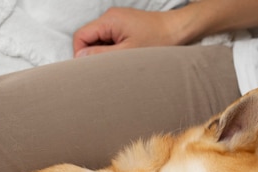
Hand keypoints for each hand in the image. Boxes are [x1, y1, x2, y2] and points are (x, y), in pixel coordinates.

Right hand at [73, 7, 195, 57]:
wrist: (178, 30)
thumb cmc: (157, 40)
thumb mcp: (127, 52)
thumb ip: (101, 55)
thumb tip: (79, 58)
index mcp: (109, 20)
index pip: (81, 36)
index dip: (81, 54)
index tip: (91, 69)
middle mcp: (110, 17)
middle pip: (88, 38)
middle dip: (93, 54)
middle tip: (106, 68)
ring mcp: (117, 21)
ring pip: (98, 40)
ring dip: (104, 53)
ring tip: (119, 62)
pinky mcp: (123, 26)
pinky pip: (109, 39)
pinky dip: (112, 50)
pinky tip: (124, 57)